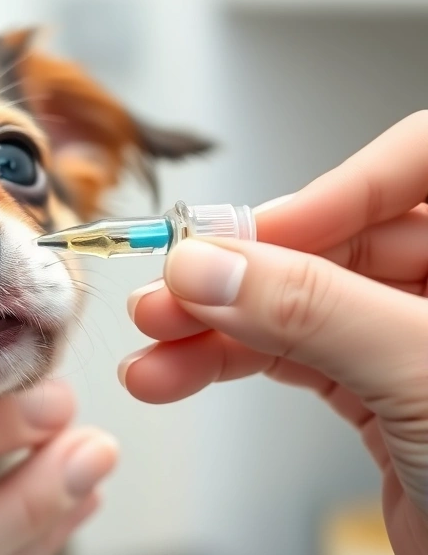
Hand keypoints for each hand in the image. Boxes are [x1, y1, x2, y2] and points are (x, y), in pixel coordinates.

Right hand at [122, 111, 427, 554]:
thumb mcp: (421, 378)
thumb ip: (313, 309)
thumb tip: (212, 264)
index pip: (414, 165)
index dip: (335, 189)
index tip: (256, 234)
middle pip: (336, 238)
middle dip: (246, 267)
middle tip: (177, 287)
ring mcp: (409, 339)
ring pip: (299, 302)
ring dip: (217, 323)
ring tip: (154, 339)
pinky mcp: (375, 389)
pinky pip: (290, 355)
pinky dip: (227, 364)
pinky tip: (174, 374)